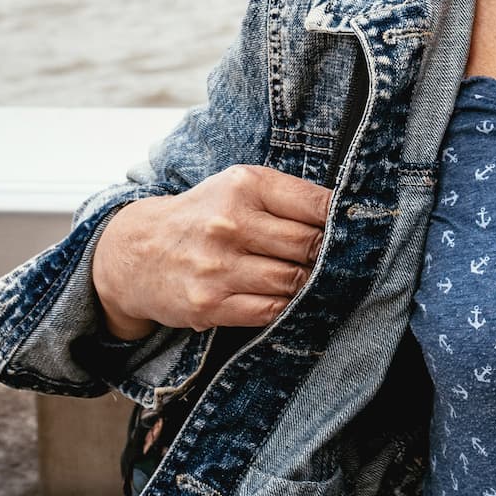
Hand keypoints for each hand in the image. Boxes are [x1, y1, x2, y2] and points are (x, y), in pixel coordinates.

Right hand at [92, 165, 332, 340]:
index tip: (359, 229)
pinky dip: (286, 307)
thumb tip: (344, 216)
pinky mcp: (209, 304)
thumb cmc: (202, 216)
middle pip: (309, 245)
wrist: (137, 252)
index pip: (316, 203)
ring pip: (292, 280)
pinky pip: (269, 310)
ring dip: (309, 284)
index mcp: (244, 186)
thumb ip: (286, 197)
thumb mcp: (237, 187)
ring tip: (315, 280)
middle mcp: (231, 223)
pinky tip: (287, 298)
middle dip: (328, 255)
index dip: (344, 220)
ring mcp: (219, 266)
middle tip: (339, 260)